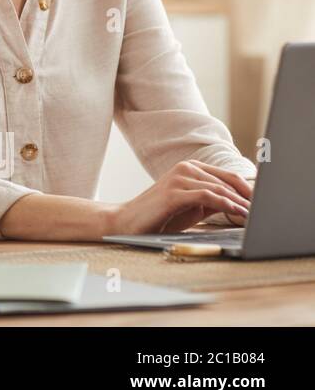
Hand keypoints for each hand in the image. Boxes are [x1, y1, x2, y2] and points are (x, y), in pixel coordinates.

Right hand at [107, 160, 252, 235]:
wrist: (128, 221)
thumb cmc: (161, 216)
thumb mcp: (192, 207)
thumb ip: (213, 201)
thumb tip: (242, 205)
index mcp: (190, 168)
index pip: (228, 176)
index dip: (248, 190)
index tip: (262, 204)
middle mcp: (185, 168)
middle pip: (227, 181)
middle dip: (247, 197)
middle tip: (262, 211)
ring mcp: (178, 178)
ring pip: (218, 188)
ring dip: (239, 203)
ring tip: (252, 216)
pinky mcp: (173, 192)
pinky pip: (206, 196)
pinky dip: (224, 204)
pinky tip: (236, 212)